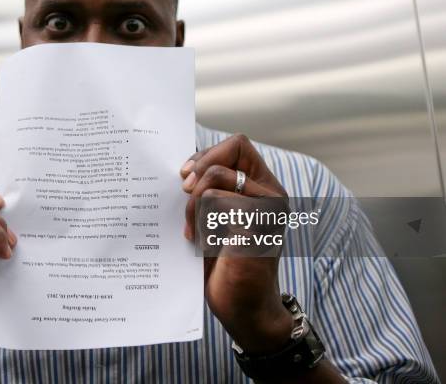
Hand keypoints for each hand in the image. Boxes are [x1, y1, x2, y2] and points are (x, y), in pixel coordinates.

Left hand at [181, 135, 292, 353]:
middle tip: (184, 193)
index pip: (238, 145)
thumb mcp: (217, 219)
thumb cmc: (227, 265)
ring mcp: (268, 208)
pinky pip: (216, 201)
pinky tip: (199, 243)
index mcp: (263, 188)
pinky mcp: (256, 225)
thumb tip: (184, 168)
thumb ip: (211, 191)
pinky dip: (200, 220)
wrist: (245, 310)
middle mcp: (271, 193)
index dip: (208, 154)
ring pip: (217, 177)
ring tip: (193, 229)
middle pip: (232, 149)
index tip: (186, 175)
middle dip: (200, 168)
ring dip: (194, 201)